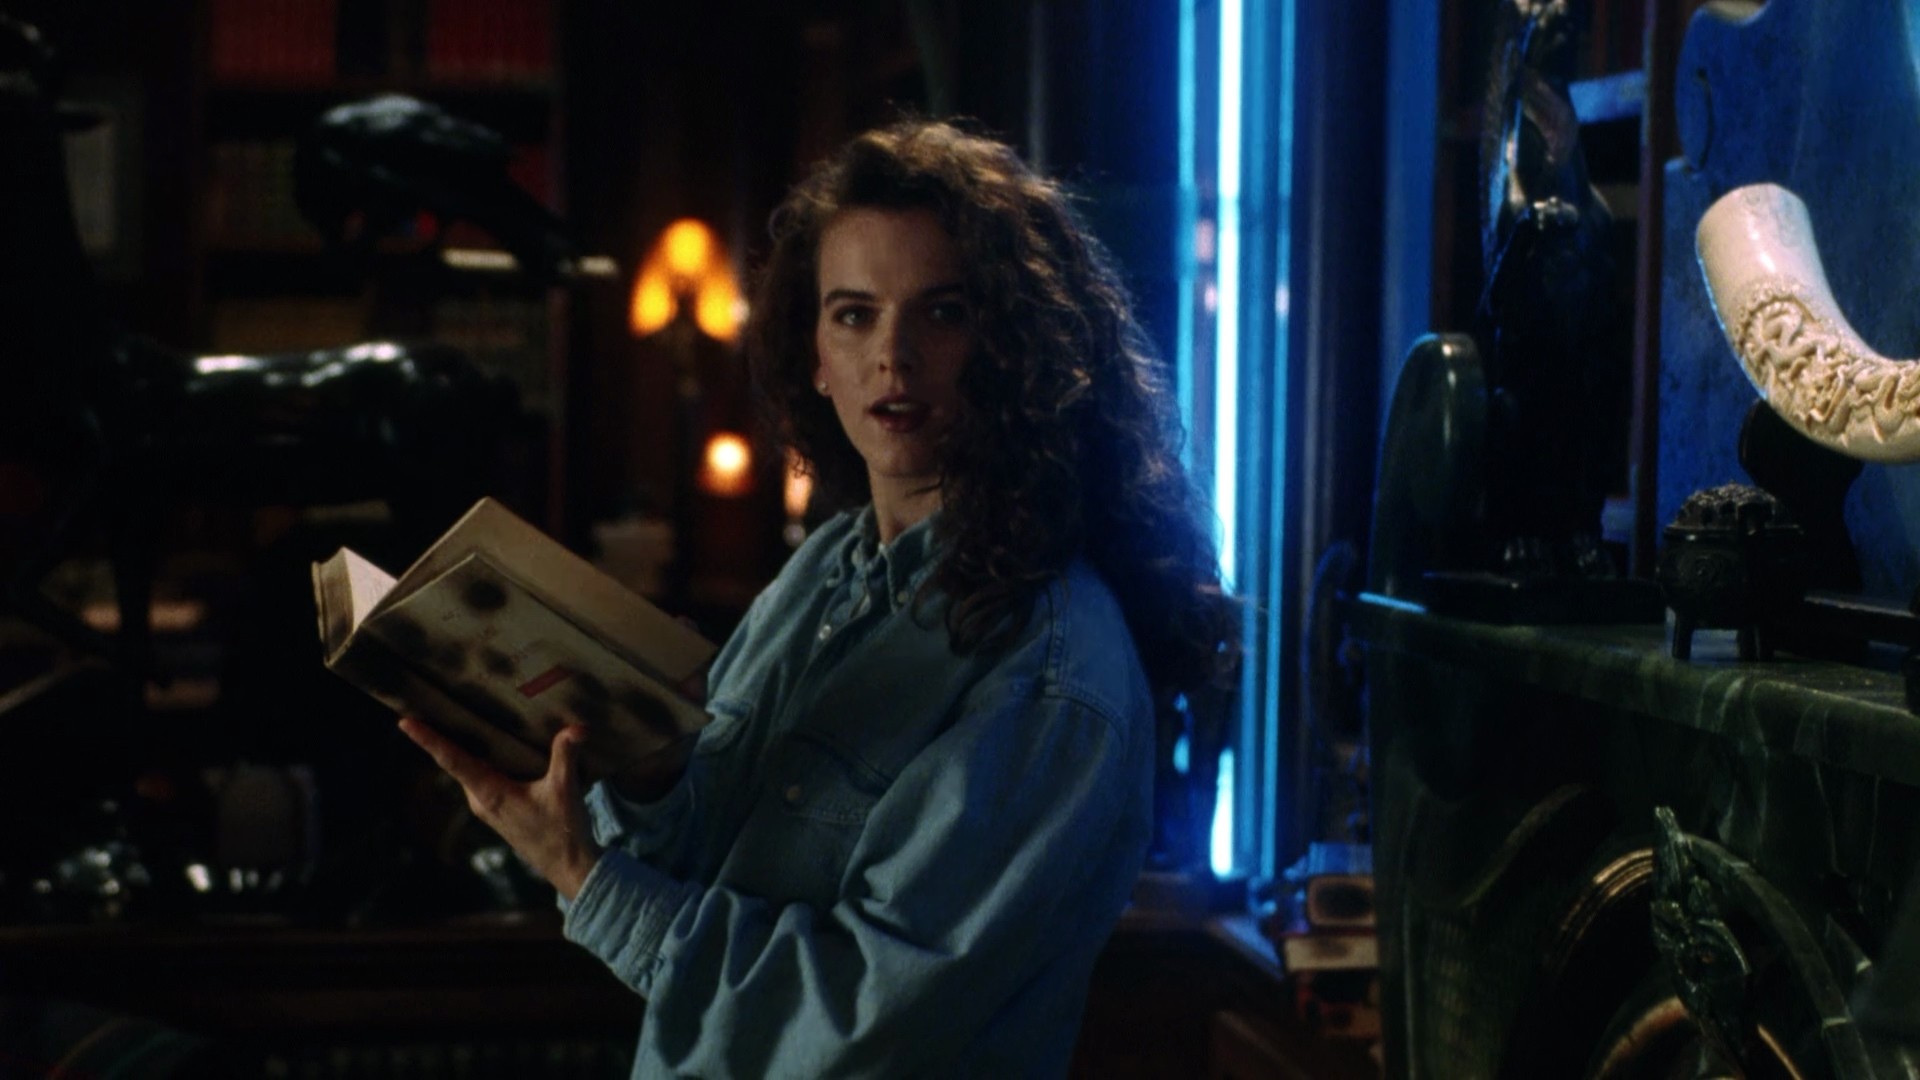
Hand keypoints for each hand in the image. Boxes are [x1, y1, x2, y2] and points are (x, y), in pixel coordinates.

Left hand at [398, 718, 602, 899]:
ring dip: (466, 746)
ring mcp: (488, 805)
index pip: (452, 760)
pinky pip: (483, 776)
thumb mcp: (565, 790)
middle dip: (442, 735)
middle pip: (456, 760)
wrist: (567, 866)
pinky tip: (498, 745)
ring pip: (471, 768)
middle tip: (431, 704)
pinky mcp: (499, 808)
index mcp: (490, 792)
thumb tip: (576, 728)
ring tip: (463, 716)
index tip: (405, 723)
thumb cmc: (562, 831)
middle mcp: (481, 799)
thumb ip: (566, 756)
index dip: (428, 740)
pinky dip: (484, 758)